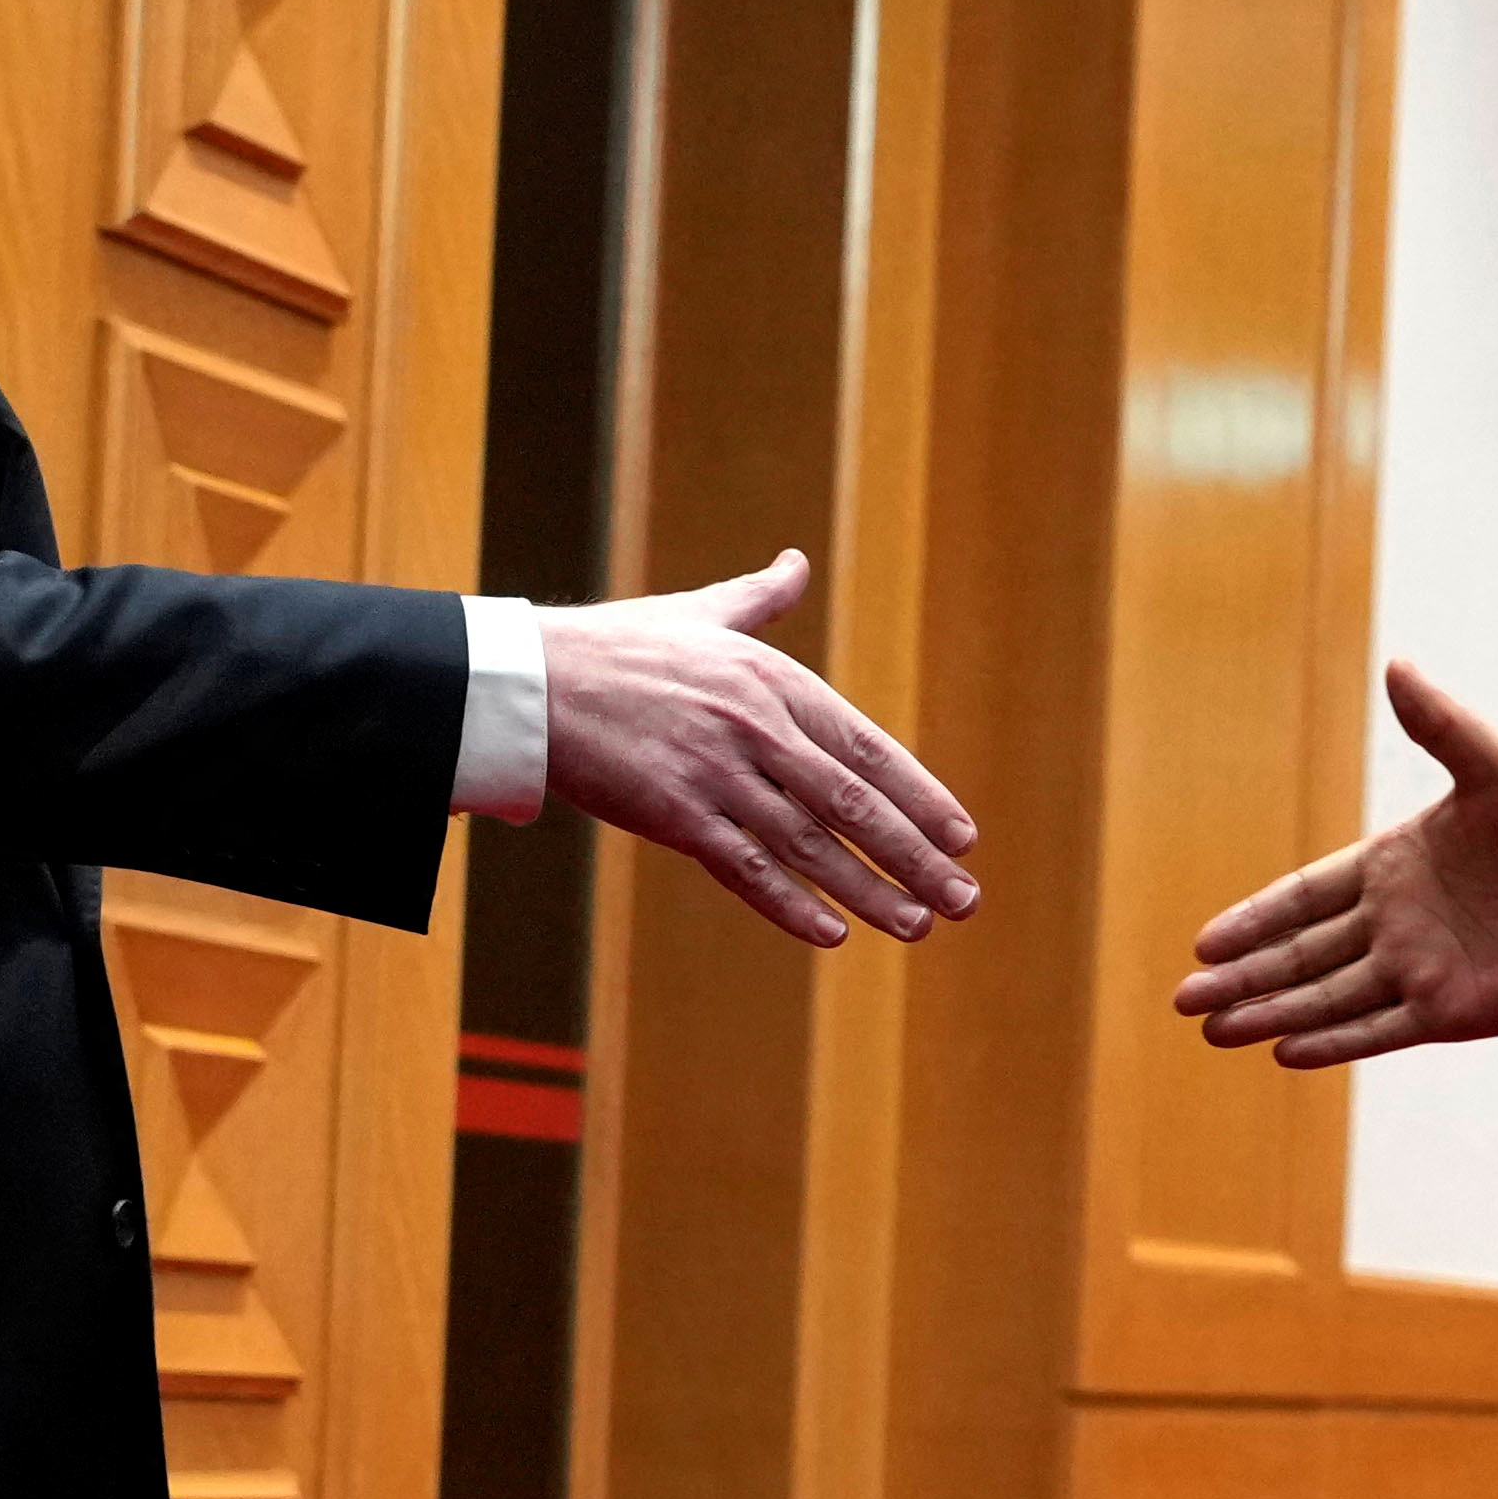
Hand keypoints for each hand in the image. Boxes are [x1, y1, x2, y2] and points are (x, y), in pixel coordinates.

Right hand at [543, 551, 980, 949]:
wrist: (534, 680)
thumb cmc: (616, 648)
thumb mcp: (699, 614)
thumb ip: (758, 598)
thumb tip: (794, 563)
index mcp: (773, 681)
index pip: (868, 749)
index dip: (920, 797)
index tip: (962, 838)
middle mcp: (758, 727)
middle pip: (853, 804)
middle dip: (915, 857)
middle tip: (963, 900)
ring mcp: (718, 773)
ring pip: (810, 844)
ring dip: (869, 891)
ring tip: (917, 926)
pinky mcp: (675, 813)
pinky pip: (745, 868)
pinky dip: (790, 904)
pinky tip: (831, 935)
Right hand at [1172, 663, 1497, 1065]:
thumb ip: (1442, 726)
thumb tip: (1396, 665)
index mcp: (1396, 865)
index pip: (1306, 897)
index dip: (1256, 918)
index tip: (1204, 940)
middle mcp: (1398, 923)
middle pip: (1301, 956)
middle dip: (1243, 976)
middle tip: (1181, 998)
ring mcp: (1421, 971)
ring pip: (1328, 998)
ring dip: (1271, 1013)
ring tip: (1214, 1030)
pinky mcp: (1453, 1011)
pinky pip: (1380, 1030)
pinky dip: (1334, 1041)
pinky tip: (1285, 1052)